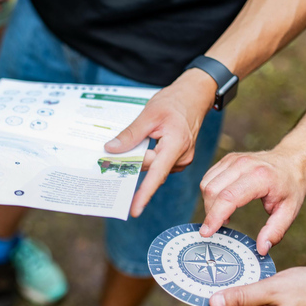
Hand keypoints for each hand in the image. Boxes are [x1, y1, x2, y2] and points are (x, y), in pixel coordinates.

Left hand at [105, 69, 215, 217]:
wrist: (194, 95)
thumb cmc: (174, 102)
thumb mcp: (149, 114)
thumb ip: (130, 134)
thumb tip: (111, 150)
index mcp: (175, 145)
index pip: (156, 174)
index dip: (144, 193)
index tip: (134, 210)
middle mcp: (182, 157)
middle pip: (150, 168)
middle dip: (135, 161)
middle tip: (118, 149)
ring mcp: (182, 159)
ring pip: (153, 166)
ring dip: (143, 156)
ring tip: (146, 136)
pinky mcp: (179, 158)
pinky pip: (159, 163)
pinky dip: (150, 156)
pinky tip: (150, 141)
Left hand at [198, 267, 305, 305]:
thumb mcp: (272, 289)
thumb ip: (242, 296)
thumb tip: (213, 302)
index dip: (200, 303)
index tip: (184, 288)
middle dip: (209, 300)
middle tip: (193, 279)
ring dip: (224, 299)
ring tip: (210, 278)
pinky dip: (240, 299)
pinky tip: (236, 284)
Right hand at [199, 148, 305, 254]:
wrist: (292, 160)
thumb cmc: (291, 186)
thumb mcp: (289, 211)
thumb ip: (275, 231)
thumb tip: (261, 249)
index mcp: (260, 177)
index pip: (228, 197)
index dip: (214, 216)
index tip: (206, 232)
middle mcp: (244, 165)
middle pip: (213, 191)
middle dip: (211, 213)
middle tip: (220, 226)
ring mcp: (234, 159)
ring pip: (207, 184)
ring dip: (209, 204)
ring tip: (224, 215)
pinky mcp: (227, 159)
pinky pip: (208, 178)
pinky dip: (209, 193)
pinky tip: (222, 203)